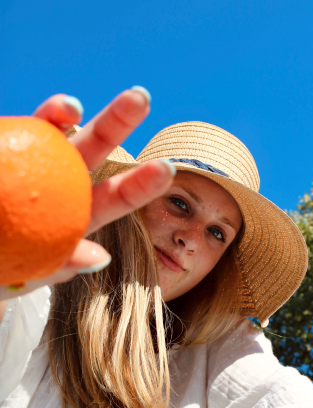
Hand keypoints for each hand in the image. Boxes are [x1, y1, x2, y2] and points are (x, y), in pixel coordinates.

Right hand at [0, 89, 174, 300]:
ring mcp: (35, 162)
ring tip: (79, 102)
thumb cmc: (0, 270)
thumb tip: (101, 257)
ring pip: (62, 130)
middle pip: (96, 151)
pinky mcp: (11, 148)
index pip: (113, 199)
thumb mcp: (25, 277)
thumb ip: (59, 267)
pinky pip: (29, 129)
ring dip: (73, 109)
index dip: (140, 185)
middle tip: (141, 97)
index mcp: (76, 216)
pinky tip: (62, 109)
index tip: (167, 168)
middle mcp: (61, 184)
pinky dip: (47, 115)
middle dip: (118, 122)